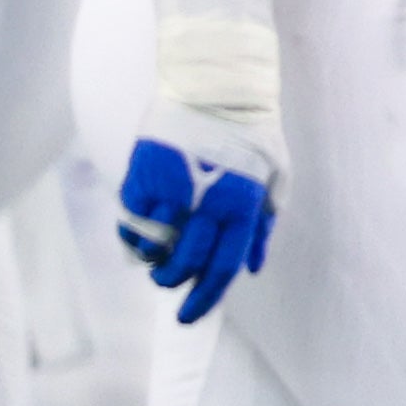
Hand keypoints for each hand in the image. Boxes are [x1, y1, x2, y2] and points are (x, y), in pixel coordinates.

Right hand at [118, 104, 278, 324]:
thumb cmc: (251, 135)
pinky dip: (132, 235)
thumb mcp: (274, 179)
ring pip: (154, 246)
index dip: (204, 299)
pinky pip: (131, 221)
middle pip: (185, 263)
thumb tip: (254, 268)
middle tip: (167, 283)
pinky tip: (139, 234)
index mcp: (242, 207)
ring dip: (152, 260)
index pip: (222, 268)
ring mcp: (172, 190)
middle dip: (172, 283)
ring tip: (155, 257)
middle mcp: (207, 203)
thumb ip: (262, 227)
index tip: (188, 318)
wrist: (216, 87)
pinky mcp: (143, 175)